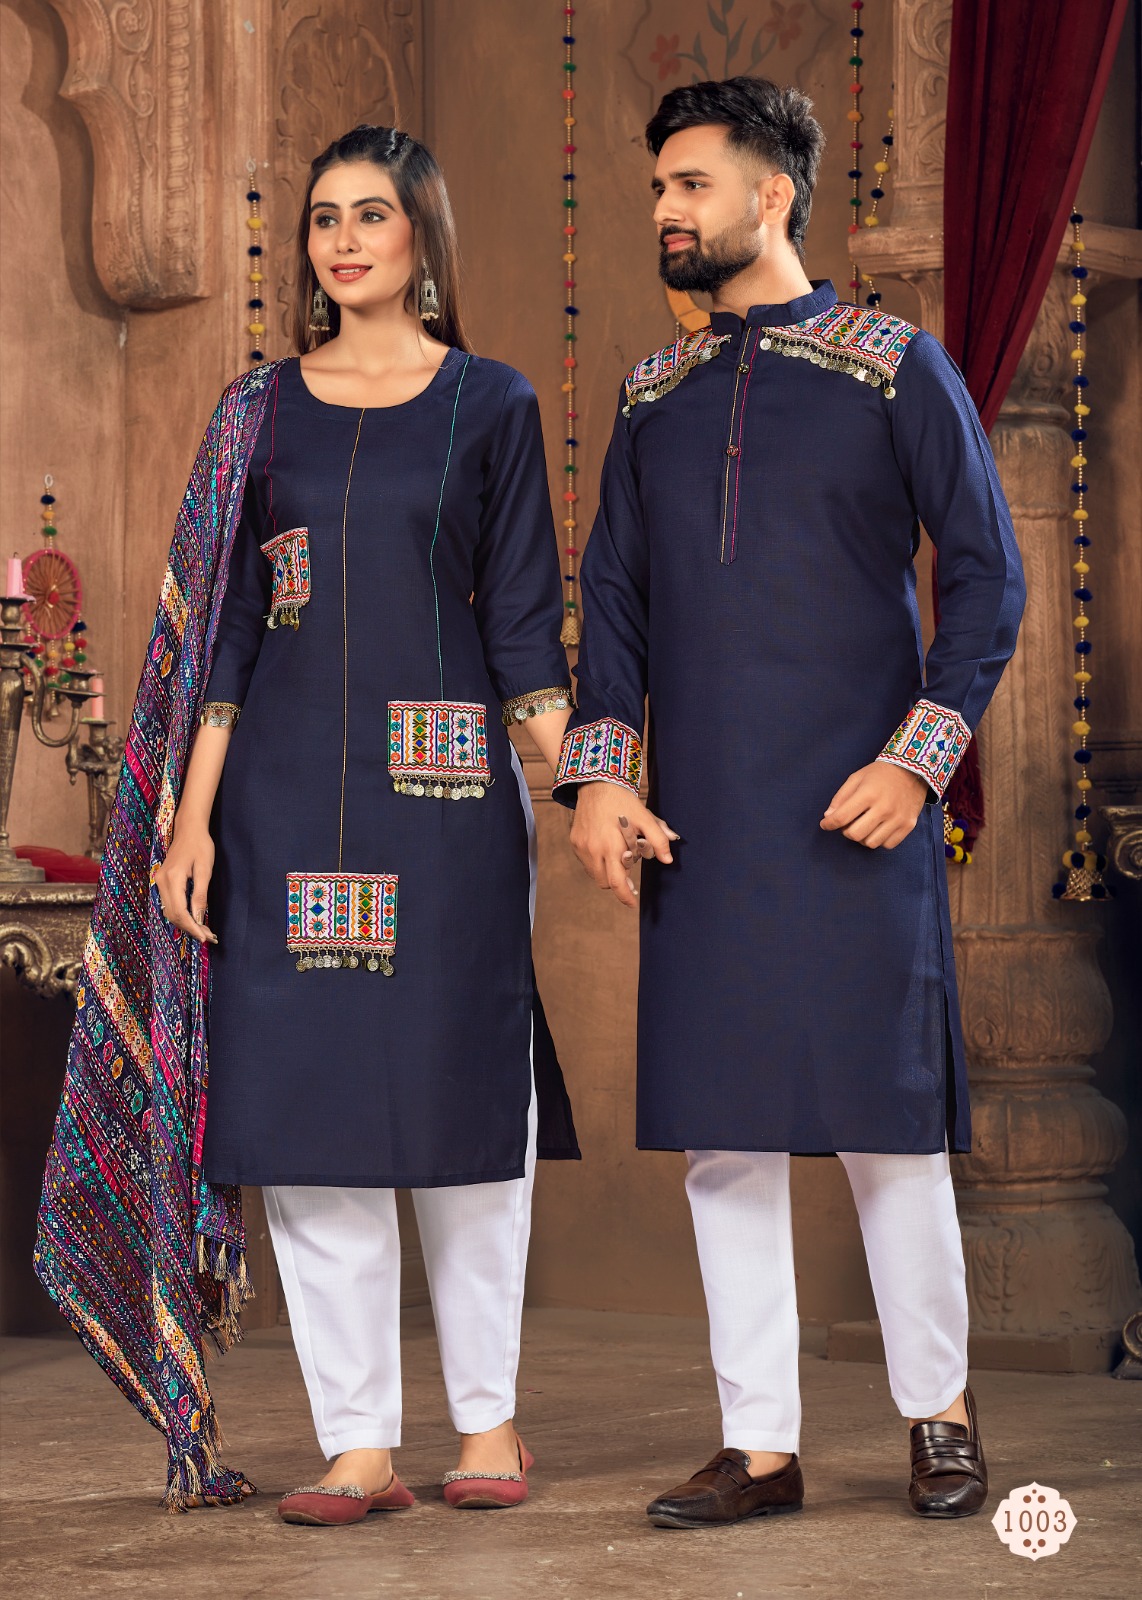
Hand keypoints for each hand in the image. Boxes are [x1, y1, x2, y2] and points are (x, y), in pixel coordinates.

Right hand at [154, 818, 217, 943]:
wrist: (189, 828)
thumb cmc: (200, 846)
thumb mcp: (205, 870)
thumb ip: (200, 895)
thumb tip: (199, 918)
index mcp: (172, 879)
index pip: (180, 911)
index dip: (192, 927)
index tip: (205, 937)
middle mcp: (161, 882)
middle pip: (173, 915)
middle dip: (190, 928)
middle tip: (208, 937)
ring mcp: (159, 882)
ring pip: (169, 911)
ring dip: (185, 923)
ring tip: (204, 931)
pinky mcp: (162, 881)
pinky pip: (169, 904)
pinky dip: (181, 914)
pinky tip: (194, 919)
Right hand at [569, 781, 678, 907]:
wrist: (596, 783)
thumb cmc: (623, 801)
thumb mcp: (645, 818)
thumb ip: (658, 839)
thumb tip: (667, 860)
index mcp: (612, 846)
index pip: (617, 882)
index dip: (625, 897)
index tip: (633, 903)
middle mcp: (593, 850)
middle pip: (606, 882)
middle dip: (619, 881)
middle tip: (629, 868)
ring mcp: (582, 847)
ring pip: (595, 874)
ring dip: (607, 870)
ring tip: (617, 851)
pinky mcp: (575, 842)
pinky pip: (587, 862)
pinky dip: (598, 861)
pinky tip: (606, 845)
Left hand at [820, 760, 928, 849]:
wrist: (912, 770)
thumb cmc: (880, 774)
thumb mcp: (856, 778)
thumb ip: (840, 797)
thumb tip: (828, 816)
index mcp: (868, 793)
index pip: (842, 817)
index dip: (828, 824)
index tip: (825, 824)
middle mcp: (884, 808)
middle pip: (855, 834)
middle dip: (845, 831)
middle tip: (847, 823)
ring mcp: (898, 818)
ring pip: (870, 843)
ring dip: (862, 837)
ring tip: (863, 825)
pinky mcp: (908, 825)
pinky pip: (887, 844)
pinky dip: (879, 840)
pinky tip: (877, 829)